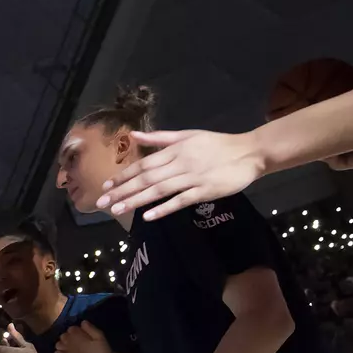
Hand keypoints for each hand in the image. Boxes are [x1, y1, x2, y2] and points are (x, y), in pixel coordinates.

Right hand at [54, 321, 113, 352]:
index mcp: (79, 334)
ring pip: (58, 344)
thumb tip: (82, 322)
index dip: (72, 330)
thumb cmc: (101, 349)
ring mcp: (69, 350)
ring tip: (67, 349)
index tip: (75, 333)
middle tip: (71, 342)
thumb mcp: (99, 337)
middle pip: (63, 336)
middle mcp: (73, 341)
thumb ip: (91, 329)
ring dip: (60, 345)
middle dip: (65, 338)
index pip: (71, 329)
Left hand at [95, 130, 264, 220]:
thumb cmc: (217, 144)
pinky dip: (164, 208)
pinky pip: (181, 201)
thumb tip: (133, 136)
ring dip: (136, 200)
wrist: (249, 153)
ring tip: (117, 210)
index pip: (144, 164)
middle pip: (146, 178)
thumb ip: (160, 138)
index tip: (107, 185)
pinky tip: (148, 216)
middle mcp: (180, 162)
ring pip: (159, 190)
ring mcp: (192, 177)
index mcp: (175, 149)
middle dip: (122, 190)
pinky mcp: (204, 190)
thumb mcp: (187, 135)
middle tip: (103, 201)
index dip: (124, 174)